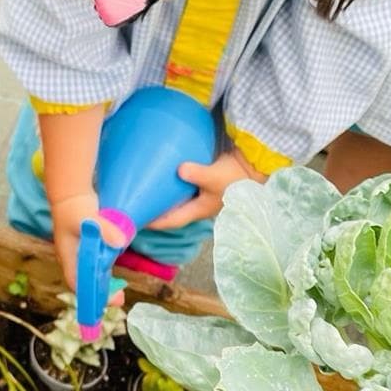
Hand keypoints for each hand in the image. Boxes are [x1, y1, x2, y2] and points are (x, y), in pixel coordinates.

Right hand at [50, 191, 126, 295]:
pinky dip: (106, 272)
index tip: (106, 299)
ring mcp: (81, 254)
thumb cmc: (73, 207)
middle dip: (101, 293)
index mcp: (69, 256)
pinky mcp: (89, 248)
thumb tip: (121, 242)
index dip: (90, 293)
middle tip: (120, 299)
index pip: (76, 282)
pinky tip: (117, 276)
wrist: (70, 194)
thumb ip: (104, 229)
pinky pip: (97, 265)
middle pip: (85, 282)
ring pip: (92, 275)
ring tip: (120, 292)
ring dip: (104, 284)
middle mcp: (74, 259)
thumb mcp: (89, 218)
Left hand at [147, 149, 265, 230]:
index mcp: (199, 210)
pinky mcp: (205, 185)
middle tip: (138, 207)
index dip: (155, 222)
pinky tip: (166, 178)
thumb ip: (196, 173)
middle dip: (157, 212)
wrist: (253, 167)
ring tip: (147, 194)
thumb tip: (179, 169)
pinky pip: (185, 189)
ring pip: (179, 202)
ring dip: (165, 200)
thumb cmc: (234, 176)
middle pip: (173, 213)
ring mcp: (203, 197)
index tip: (137, 220)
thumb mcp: (214, 177)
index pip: (172, 221)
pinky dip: (174, 187)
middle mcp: (199, 206)